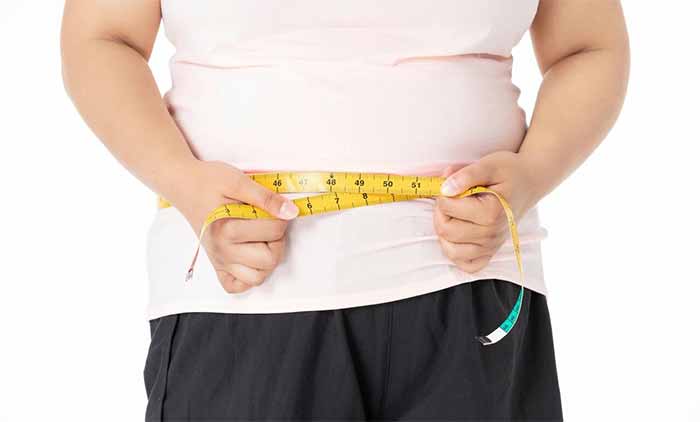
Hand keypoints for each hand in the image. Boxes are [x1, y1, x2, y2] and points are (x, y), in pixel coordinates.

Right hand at [170, 160, 298, 293]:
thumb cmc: (209, 180)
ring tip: (261, 239)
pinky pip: (237, 286)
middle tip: (268, 223)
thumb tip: (291, 212)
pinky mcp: (217, 265)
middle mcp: (222, 251)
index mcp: (227, 230)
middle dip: (277, 240)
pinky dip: (248, 276)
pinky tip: (250, 256)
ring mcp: (219, 260)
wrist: (184, 184)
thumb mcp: (239, 181)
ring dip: (267, 260)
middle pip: (270, 260)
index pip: (274, 231)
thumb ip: (266, 198)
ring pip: (257, 278)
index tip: (273, 208)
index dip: (281, 216)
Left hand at [434, 151, 542, 272]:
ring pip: (451, 251)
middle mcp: (491, 234)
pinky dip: (457, 253)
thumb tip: (444, 188)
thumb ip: (465, 175)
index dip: (442, 193)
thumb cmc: (508, 172)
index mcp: (491, 212)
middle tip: (451, 199)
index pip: (446, 207)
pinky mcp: (490, 253)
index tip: (452, 185)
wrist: (528, 183)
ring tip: (454, 217)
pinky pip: (466, 265)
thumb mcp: (488, 165)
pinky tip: (459, 235)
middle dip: (441, 212)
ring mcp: (491, 246)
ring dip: (445, 233)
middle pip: (445, 230)